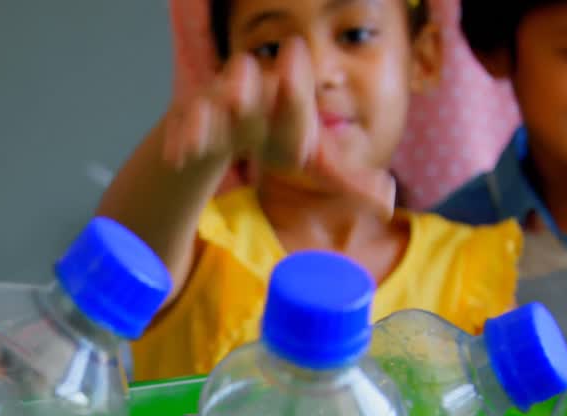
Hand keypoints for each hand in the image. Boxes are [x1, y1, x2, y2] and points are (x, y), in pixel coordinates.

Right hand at [163, 36, 394, 218]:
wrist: (231, 125)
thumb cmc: (278, 138)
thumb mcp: (313, 160)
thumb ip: (347, 179)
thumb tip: (388, 204)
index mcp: (285, 97)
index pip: (293, 88)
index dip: (295, 83)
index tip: (296, 61)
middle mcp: (250, 90)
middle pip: (245, 78)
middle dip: (242, 88)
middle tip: (241, 100)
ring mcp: (214, 101)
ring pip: (206, 101)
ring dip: (202, 119)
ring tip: (198, 145)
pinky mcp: (186, 116)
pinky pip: (179, 124)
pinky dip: (179, 140)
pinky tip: (178, 157)